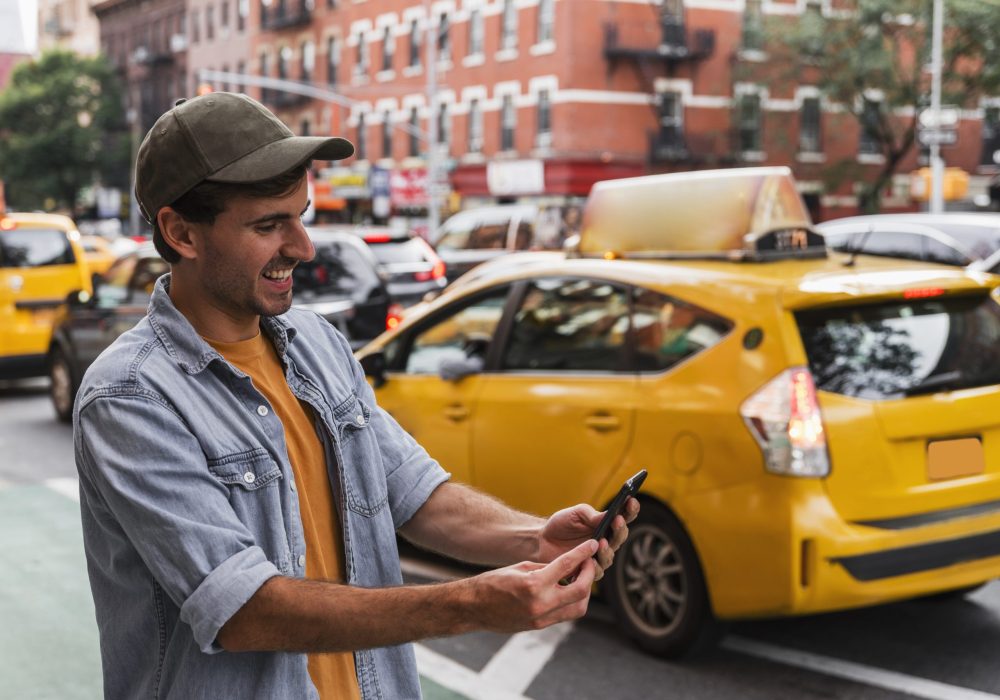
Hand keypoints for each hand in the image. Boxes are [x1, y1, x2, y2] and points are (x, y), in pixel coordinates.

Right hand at [469, 540, 598, 632]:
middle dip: (589, 575)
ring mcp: (541, 618)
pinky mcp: (540, 626)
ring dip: (584, 592)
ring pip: (578, 608)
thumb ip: (547, 568)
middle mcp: (541, 604)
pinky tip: (569, 590)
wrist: (474, 607)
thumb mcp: (521, 567)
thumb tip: (568, 567)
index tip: (592, 545)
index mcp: (534, 584)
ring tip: (580, 578)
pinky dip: (572, 602)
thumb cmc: (494, 582)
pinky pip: (565, 615)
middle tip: (589, 563)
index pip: (567, 565)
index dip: (583, 553)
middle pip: (580, 591)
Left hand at [537, 498, 639, 581]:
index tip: (631, 500)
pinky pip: (596, 571)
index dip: (630, 509)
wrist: (542, 541)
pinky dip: (594, 566)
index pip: (624, 517)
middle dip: (620, 529)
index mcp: (606, 525)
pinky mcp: (587, 571)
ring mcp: (598, 557)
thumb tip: (607, 516)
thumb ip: (590, 514)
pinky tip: (590, 560)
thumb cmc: (561, 524)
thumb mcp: (574, 513)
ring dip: (607, 549)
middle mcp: (606, 541)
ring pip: (610, 556)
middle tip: (617, 520)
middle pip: (620, 537)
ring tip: (602, 541)